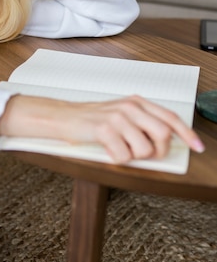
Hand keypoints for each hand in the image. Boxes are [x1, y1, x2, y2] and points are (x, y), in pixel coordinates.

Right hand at [0, 94, 204, 163]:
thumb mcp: (122, 115)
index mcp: (137, 102)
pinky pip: (123, 156)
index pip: (170, 117)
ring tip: (120, 149)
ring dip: (133, 156)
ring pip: (144, 150)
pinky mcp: (104, 129)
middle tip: (144, 154)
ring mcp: (117, 117)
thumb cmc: (93, 120)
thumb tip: (165, 143)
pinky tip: (108, 150)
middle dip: (157, 152)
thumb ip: (143, 123)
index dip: (186, 133)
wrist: (64, 117)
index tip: (196, 146)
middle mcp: (130, 107)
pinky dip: (116, 159)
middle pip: (162, 135)